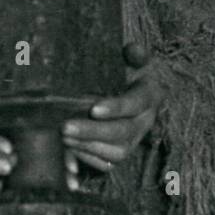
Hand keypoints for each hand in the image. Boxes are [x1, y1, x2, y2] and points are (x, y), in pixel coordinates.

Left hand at [61, 42, 158, 175]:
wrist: (136, 97)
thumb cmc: (129, 75)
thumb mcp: (135, 61)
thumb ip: (135, 54)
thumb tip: (131, 49)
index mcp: (150, 96)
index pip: (136, 103)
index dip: (116, 107)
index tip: (94, 108)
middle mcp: (145, 122)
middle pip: (123, 132)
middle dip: (93, 132)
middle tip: (65, 127)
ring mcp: (135, 142)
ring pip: (117, 152)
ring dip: (88, 146)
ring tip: (64, 138)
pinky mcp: (122, 154)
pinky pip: (108, 164)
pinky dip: (89, 159)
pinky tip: (70, 149)